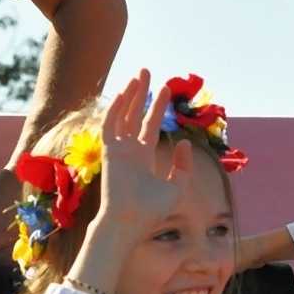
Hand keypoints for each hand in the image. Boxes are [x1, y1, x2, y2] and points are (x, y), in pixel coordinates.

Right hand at [91, 69, 194, 234]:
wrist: (132, 221)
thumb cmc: (151, 209)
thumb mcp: (176, 186)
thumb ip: (183, 166)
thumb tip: (184, 142)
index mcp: (142, 158)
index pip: (149, 127)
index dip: (157, 108)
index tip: (165, 90)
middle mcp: (129, 151)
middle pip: (135, 116)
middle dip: (143, 95)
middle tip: (148, 72)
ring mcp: (118, 150)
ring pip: (123, 115)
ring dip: (130, 95)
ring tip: (140, 74)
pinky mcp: (110, 151)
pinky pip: (111, 125)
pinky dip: (117, 108)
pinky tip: (127, 91)